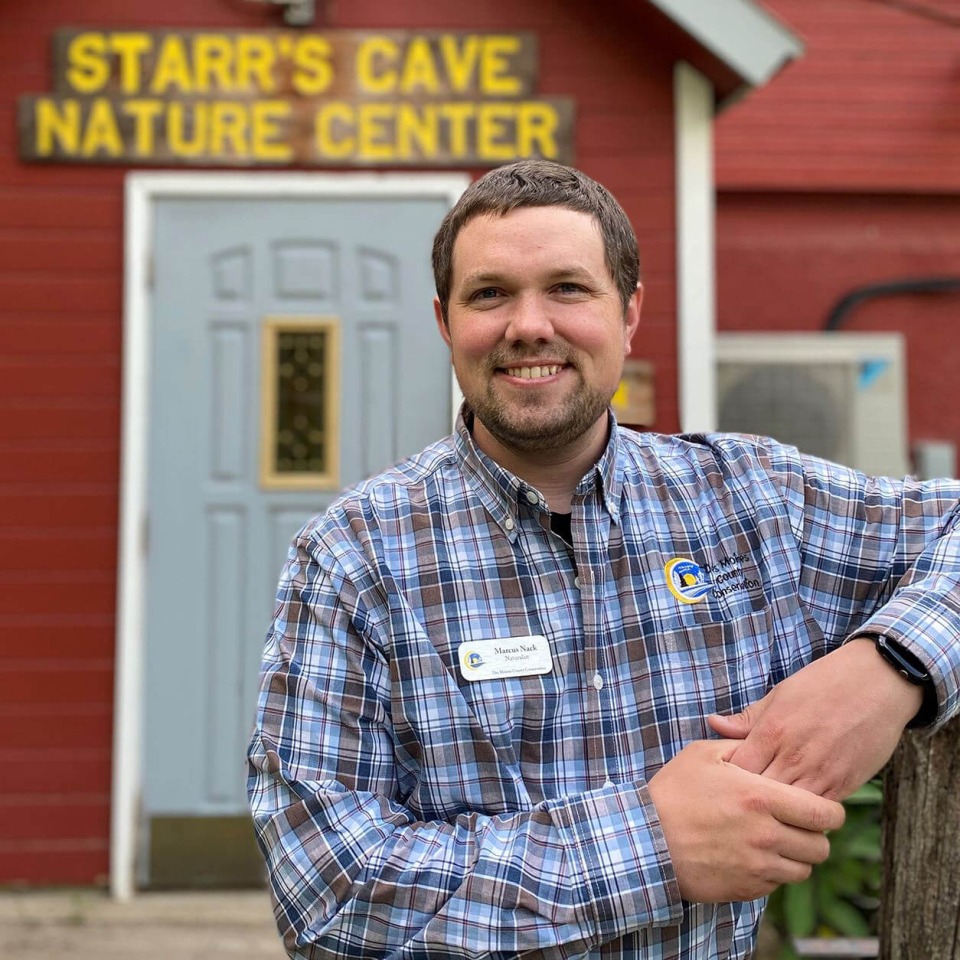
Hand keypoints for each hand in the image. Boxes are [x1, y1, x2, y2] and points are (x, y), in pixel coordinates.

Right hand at [647, 739, 844, 902]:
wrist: (644, 839)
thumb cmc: (673, 792)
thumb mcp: (702, 755)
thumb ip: (741, 746)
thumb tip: (764, 740)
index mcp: (761, 797)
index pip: (825, 813)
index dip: (831, 812)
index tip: (823, 808)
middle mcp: (766, 835)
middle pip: (820, 846)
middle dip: (814, 835)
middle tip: (797, 825)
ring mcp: (757, 866)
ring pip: (803, 869)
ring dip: (796, 856)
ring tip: (776, 841)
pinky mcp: (746, 889)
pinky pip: (777, 884)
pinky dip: (773, 872)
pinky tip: (753, 855)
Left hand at [708, 639, 922, 800]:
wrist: (878, 682)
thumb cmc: (823, 684)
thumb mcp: (780, 694)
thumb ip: (746, 718)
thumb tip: (712, 723)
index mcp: (772, 731)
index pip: (737, 770)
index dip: (728, 779)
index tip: (724, 781)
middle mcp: (794, 756)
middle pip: (759, 795)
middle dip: (748, 801)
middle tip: (740, 803)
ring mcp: (821, 773)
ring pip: (789, 810)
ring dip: (777, 813)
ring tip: (765, 813)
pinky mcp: (845, 784)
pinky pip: (818, 812)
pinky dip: (805, 816)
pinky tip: (795, 813)